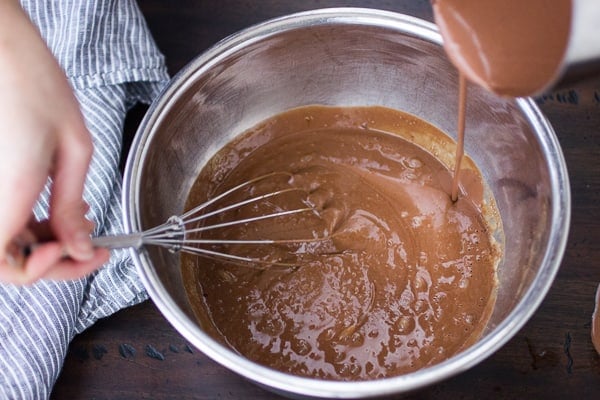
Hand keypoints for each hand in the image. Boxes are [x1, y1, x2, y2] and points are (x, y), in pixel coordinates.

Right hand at [0, 1, 108, 283]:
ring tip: (83, 221)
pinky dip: (34, 225)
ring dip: (46, 244)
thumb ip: (70, 207)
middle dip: (57, 261)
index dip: (50, 273)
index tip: (87, 252)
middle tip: (95, 245)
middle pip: (10, 261)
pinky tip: (63, 207)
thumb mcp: (73, 151)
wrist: (3, 51)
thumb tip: (81, 248)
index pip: (10, 270)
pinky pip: (6, 221)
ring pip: (9, 244)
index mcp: (5, 194)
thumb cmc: (37, 87)